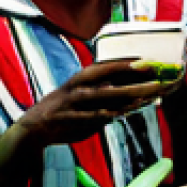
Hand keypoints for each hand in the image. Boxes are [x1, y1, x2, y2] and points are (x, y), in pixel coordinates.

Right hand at [12, 61, 171, 155]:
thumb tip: (135, 96)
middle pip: (108, 75)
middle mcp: (79, 85)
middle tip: (152, 68)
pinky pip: (90, 116)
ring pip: (103, 95)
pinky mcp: (70, 119)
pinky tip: (119, 114)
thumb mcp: (82, 98)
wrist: (35, 127)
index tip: (149, 60)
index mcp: (82, 78)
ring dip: (126, 93)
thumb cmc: (65, 111)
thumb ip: (105, 96)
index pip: (108, 66)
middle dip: (130, 71)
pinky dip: (105, 114)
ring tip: (147, 92)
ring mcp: (74, 102)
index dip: (128, 62)